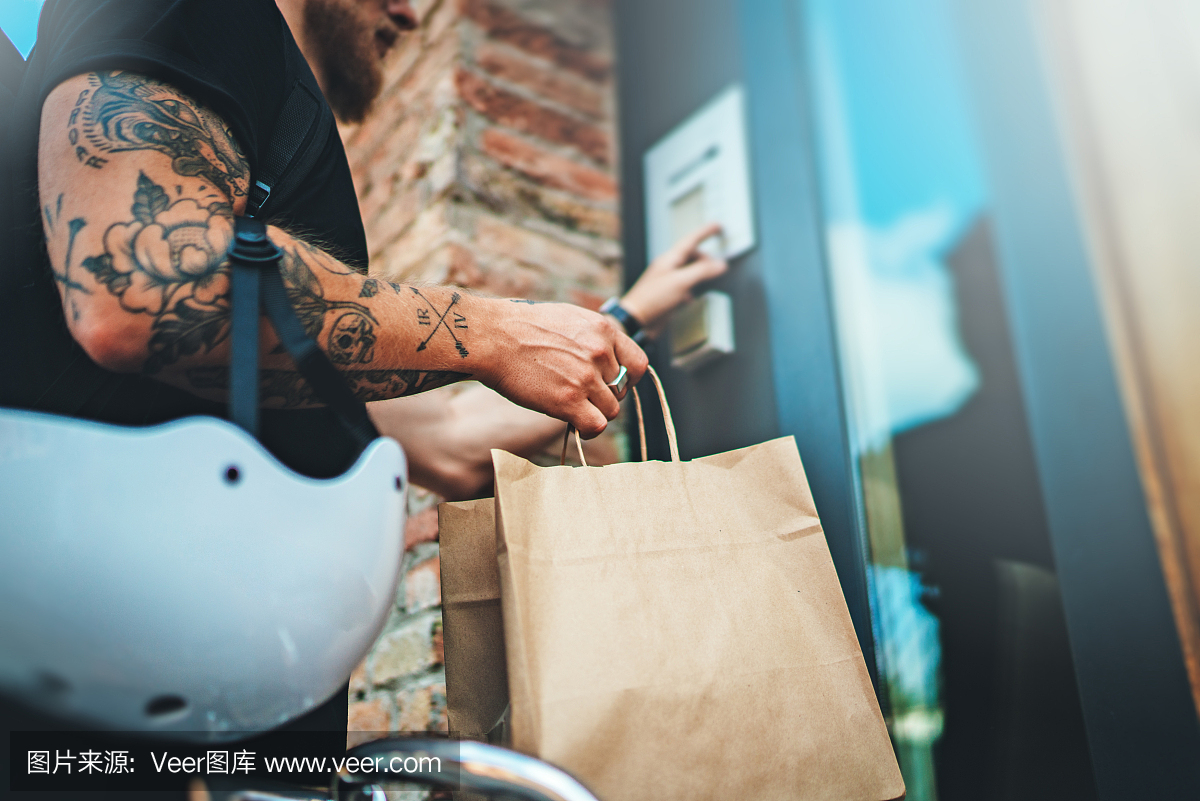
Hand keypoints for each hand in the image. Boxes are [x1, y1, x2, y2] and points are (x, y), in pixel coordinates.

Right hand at [476, 299, 648, 437]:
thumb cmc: (521, 327)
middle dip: (604, 396)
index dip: (627, 378)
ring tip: (574, 409)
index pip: (638, 363)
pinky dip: (589, 430)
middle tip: (581, 395)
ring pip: (611, 410)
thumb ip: (592, 338)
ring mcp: (586, 378)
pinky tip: (576, 425)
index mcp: (603, 329)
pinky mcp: (569, 401)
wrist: (492, 336)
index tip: (610, 383)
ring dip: (595, 413)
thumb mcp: (568, 318)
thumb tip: (603, 358)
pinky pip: (596, 426)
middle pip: (621, 389)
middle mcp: (600, 352)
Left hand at [619, 222, 728, 338]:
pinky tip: (692, 296)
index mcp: (670, 259)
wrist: (636, 320)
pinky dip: (691, 288)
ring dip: (699, 273)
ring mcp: (667, 281)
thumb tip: (720, 264)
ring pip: (688, 271)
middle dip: (706, 258)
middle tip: (718, 264)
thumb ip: (702, 271)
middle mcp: (668, 268)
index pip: (691, 240)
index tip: (717, 226)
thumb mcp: (681, 281)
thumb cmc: (652, 299)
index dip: (705, 232)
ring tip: (710, 277)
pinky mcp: (667, 296)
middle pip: (691, 256)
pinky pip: (683, 287)